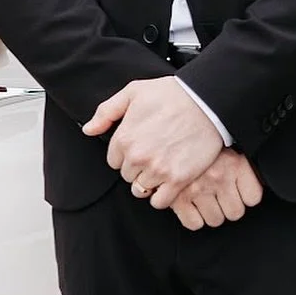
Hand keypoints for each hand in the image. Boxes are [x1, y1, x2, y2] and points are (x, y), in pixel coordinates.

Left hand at [81, 76, 222, 208]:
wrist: (207, 102)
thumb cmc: (171, 94)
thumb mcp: (133, 92)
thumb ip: (106, 112)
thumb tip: (88, 130)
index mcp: (124, 138)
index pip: (113, 161)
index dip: (126, 154)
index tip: (140, 146)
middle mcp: (137, 157)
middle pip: (127, 175)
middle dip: (137, 167)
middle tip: (154, 154)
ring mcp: (158, 170)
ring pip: (141, 189)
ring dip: (148, 181)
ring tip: (161, 167)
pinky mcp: (178, 179)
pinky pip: (159, 201)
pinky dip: (162, 196)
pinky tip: (168, 183)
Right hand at [170, 149, 264, 230]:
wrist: (171, 135)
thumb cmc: (200, 144)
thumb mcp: (228, 150)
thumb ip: (245, 168)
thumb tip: (262, 184)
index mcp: (235, 164)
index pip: (253, 198)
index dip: (245, 197)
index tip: (237, 192)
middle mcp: (218, 177)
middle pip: (235, 213)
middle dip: (227, 207)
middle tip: (218, 196)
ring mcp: (198, 189)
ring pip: (215, 220)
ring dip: (210, 213)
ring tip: (204, 199)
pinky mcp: (179, 199)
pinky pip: (194, 224)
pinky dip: (193, 218)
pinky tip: (191, 205)